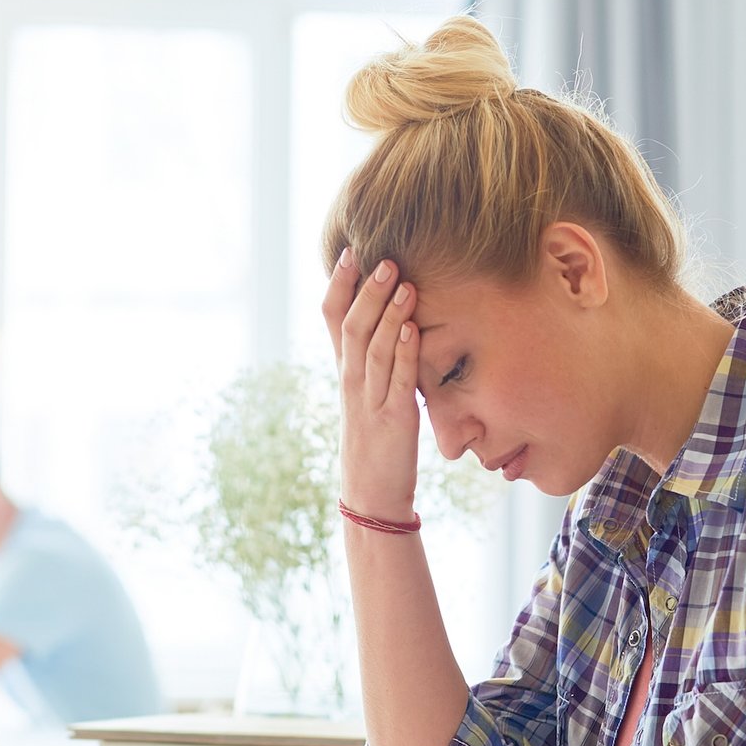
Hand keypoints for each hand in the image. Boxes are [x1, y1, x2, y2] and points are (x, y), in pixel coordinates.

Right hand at [320, 248, 421, 518]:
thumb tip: (387, 319)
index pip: (332, 320)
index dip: (339, 285)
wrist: (371, 494)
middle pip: (353, 328)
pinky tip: (413, 329)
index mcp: (345, 372)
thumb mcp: (366, 394)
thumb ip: (372, 359)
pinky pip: (398, 381)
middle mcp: (352, 381)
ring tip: (404, 284)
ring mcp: (371, 400)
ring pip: (374, 350)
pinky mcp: (394, 419)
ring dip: (389, 315)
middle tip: (383, 258)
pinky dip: (404, 354)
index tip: (349, 251)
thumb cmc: (374, 440)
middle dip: (367, 292)